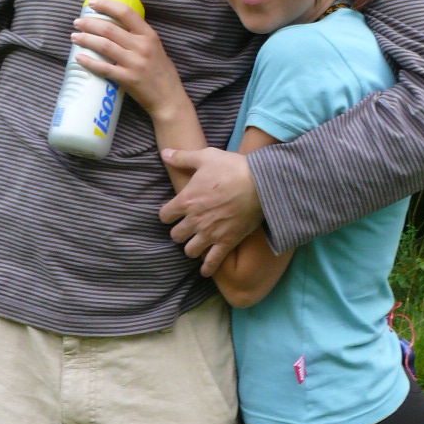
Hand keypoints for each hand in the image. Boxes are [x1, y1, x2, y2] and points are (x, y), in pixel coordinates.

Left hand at [72, 0, 185, 117]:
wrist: (168, 99)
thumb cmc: (162, 73)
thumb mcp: (156, 47)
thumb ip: (139, 36)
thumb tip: (117, 25)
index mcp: (149, 35)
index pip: (126, 13)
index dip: (107, 5)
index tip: (93, 3)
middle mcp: (141, 47)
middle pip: (109, 29)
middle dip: (89, 23)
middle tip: (78, 22)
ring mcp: (134, 63)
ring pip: (104, 45)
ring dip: (86, 39)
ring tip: (75, 37)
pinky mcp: (127, 79)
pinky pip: (104, 68)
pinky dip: (89, 62)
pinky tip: (79, 57)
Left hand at [158, 148, 263, 273]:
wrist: (259, 183)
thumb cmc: (232, 168)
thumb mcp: (205, 157)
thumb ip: (182, 157)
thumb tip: (165, 153)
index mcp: (186, 201)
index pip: (164, 216)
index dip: (167, 214)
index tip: (173, 213)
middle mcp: (194, 220)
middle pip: (175, 235)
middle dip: (179, 231)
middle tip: (186, 228)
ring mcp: (210, 233)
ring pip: (190, 251)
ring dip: (191, 248)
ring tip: (196, 243)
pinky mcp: (226, 242)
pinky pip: (212, 262)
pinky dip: (207, 268)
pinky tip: (204, 271)